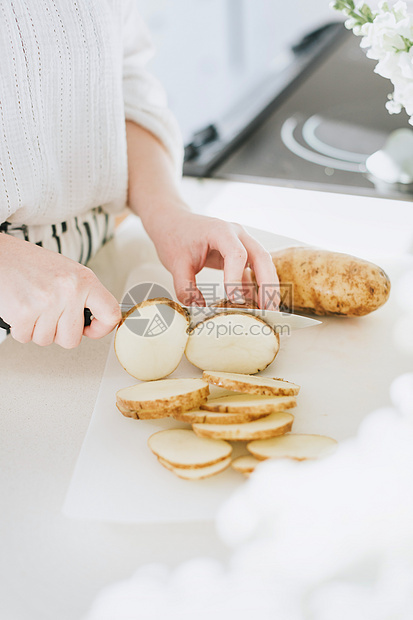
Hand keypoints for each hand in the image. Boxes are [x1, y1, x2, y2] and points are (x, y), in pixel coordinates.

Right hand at [0, 235, 120, 347]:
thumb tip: (95, 323)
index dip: (102, 329)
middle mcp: (69, 290)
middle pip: (72, 339)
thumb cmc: (31, 264)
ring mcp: (47, 302)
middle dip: (59, 333)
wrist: (0, 254)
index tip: (91, 329)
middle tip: (49, 314)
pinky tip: (20, 309)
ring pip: (47, 340)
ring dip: (37, 329)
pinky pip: (26, 338)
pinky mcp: (24, 312)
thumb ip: (83, 296)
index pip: (111, 314)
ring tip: (33, 306)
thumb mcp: (68, 272)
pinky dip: (21, 328)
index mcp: (84, 279)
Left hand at [146, 207, 279, 309]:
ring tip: (269, 311)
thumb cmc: (175, 237)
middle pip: (261, 257)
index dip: (237, 278)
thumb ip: (185, 287)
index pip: (236, 254)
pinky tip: (257, 306)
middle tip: (268, 309)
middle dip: (267, 284)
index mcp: (220, 231)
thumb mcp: (175, 264)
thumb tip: (199, 309)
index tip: (235, 300)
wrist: (174, 223)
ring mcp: (242, 243)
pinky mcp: (241, 254)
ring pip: (263, 264)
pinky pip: (254, 271)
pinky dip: (257, 287)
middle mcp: (237, 234)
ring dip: (267, 287)